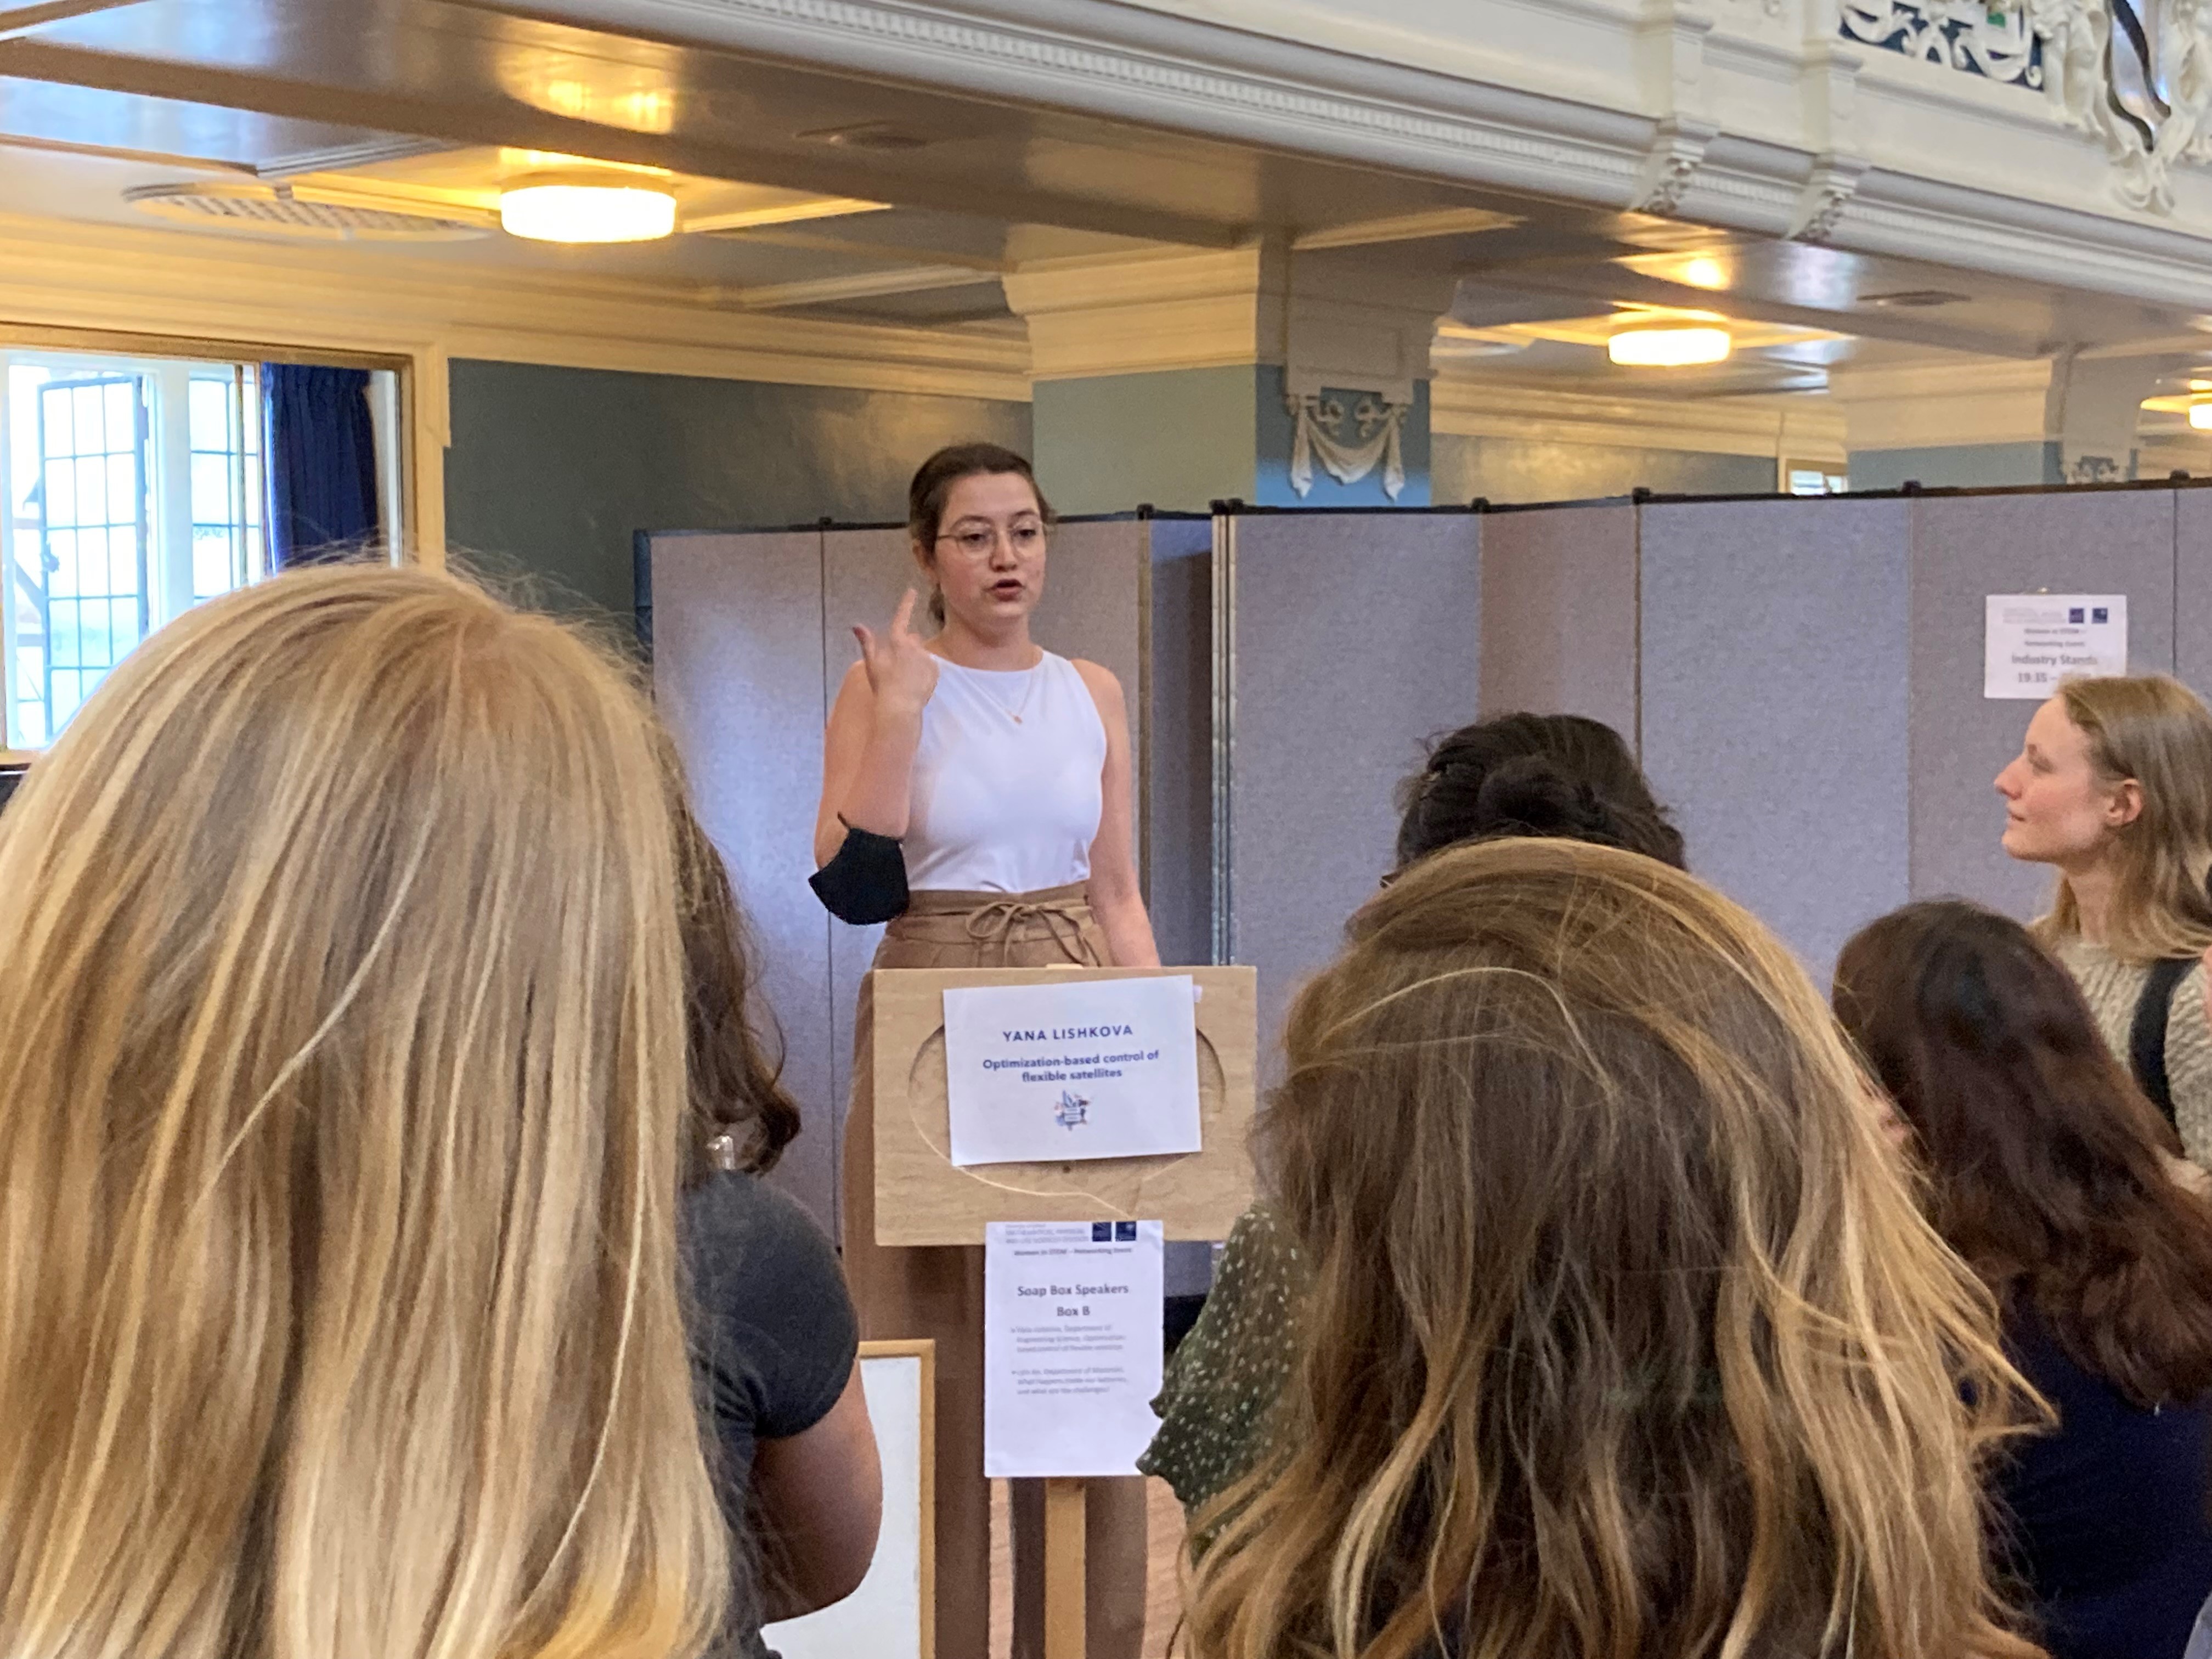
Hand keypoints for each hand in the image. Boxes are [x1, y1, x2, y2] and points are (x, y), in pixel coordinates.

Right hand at [853, 590, 937, 713]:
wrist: (901, 707)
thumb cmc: (883, 685)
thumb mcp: (872, 664)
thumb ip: (867, 643)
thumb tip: (856, 625)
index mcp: (897, 642)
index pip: (902, 617)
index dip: (906, 603)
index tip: (912, 590)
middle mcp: (914, 646)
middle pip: (912, 639)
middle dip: (907, 646)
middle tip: (898, 665)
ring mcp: (926, 657)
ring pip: (921, 654)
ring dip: (916, 660)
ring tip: (906, 679)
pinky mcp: (935, 669)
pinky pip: (930, 666)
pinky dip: (925, 671)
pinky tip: (916, 683)